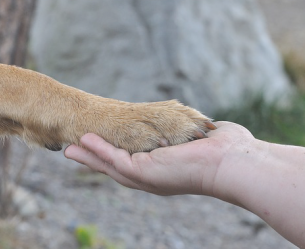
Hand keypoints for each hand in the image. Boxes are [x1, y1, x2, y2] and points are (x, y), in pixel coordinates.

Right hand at [64, 121, 253, 195]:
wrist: (234, 162)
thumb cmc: (225, 150)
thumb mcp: (200, 138)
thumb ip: (193, 133)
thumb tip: (206, 127)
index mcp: (163, 170)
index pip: (133, 161)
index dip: (114, 154)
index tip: (99, 145)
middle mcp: (152, 177)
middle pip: (115, 168)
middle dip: (94, 159)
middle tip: (72, 151)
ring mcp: (146, 177)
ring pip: (110, 166)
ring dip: (89, 156)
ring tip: (70, 148)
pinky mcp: (143, 172)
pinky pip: (114, 160)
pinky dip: (98, 151)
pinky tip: (84, 142)